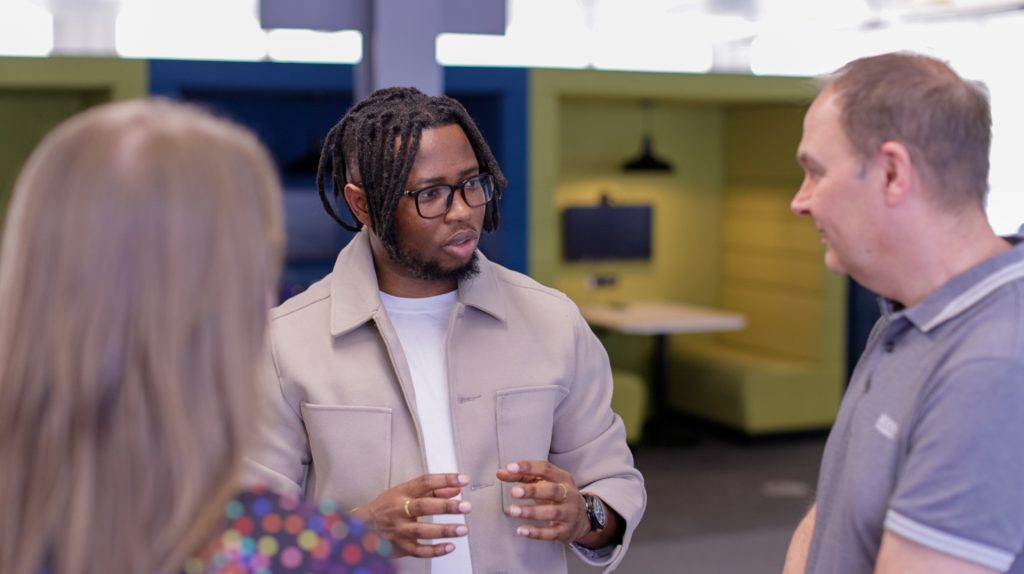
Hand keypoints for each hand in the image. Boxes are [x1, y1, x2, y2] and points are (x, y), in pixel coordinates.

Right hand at [355, 473, 471, 557]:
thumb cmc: (389, 506)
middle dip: (446, 507)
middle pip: (423, 506)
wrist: (364, 526)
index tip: (463, 480)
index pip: (425, 482)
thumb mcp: (407, 492)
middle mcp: (399, 510)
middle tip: (466, 507)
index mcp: (402, 492)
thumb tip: (457, 489)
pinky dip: (434, 550)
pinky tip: (450, 547)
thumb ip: (433, 490)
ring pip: (421, 530)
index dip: (445, 480)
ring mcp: (399, 529)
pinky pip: (418, 550)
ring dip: (444, 530)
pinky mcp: (400, 546)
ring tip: (463, 529)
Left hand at [495, 460, 589, 544]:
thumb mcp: (544, 483)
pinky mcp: (566, 531)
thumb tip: (500, 473)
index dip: (528, 467)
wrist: (582, 519)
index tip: (510, 468)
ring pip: (552, 512)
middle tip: (513, 492)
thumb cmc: (556, 495)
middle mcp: (569, 494)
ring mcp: (570, 513)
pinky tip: (521, 530)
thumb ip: (522, 477)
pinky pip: (551, 533)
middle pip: (553, 490)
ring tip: (512, 511)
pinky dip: (536, 532)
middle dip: (533, 491)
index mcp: (563, 478)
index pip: (546, 469)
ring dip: (531, 512)